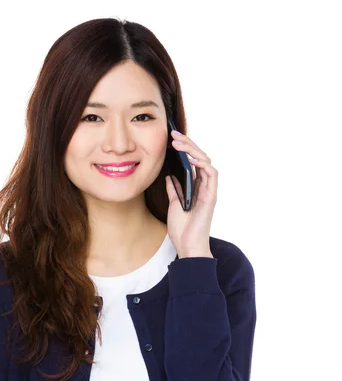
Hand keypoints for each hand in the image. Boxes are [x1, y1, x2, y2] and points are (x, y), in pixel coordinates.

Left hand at [164, 130, 217, 256]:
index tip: (171, 139)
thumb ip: (174, 189)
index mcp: (195, 187)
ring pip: (206, 162)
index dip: (184, 149)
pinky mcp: (211, 196)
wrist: (187, 246)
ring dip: (193, 150)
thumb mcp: (173, 204)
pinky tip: (191, 158)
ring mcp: (209, 190)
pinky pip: (211, 174)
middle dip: (187, 144)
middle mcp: (204, 186)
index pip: (192, 162)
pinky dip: (202, 164)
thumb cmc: (182, 229)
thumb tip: (169, 176)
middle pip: (199, 158)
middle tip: (173, 134)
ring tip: (179, 142)